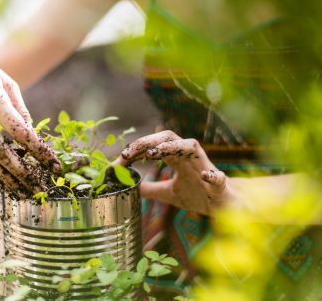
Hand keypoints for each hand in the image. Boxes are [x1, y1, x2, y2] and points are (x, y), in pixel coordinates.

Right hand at [0, 46, 60, 197]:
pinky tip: (6, 182)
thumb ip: (20, 109)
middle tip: (41, 186)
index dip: (37, 149)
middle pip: (1, 151)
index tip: (52, 163)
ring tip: (25, 193)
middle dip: (22, 172)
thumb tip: (31, 134)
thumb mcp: (7, 83)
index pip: (19, 131)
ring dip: (7, 179)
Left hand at [115, 130, 234, 215]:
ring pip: (191, 146)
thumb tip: (127, 186)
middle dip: (147, 141)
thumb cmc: (198, 194)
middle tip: (128, 153)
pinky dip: (212, 175)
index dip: (136, 149)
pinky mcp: (220, 184)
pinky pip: (218, 177)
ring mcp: (205, 168)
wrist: (224, 206)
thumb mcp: (167, 192)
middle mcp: (189, 157)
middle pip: (168, 138)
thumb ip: (149, 188)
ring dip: (172, 147)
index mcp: (177, 158)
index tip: (119, 160)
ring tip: (153, 154)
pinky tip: (205, 177)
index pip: (154, 145)